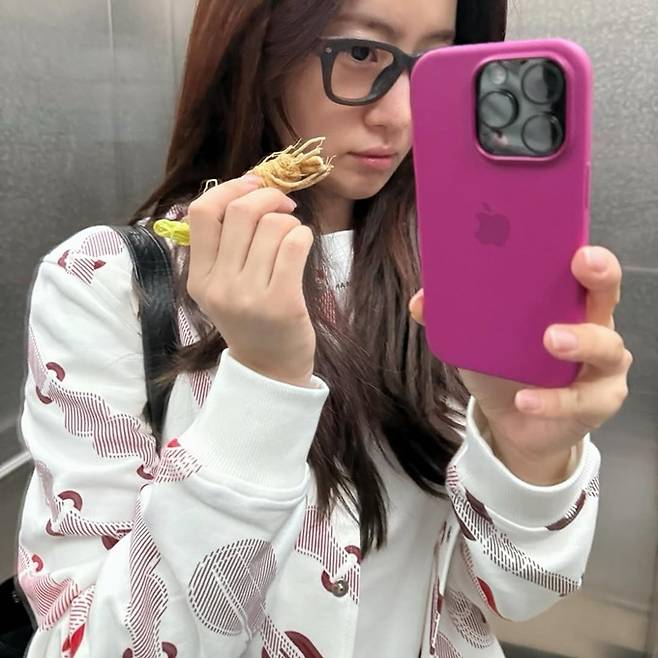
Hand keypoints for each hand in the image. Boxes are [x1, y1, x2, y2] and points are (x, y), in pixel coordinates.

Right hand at [186, 177, 316, 386]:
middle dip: (269, 196)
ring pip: (273, 225)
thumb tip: (250, 187)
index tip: (253, 186)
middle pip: (242, 211)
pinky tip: (303, 246)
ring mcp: (249, 296)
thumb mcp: (221, 287)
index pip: (203, 212)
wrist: (269, 369)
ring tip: (292, 237)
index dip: (231, 188)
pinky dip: (304, 235)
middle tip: (284, 205)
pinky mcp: (282, 303)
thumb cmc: (251, 320)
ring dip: (289, 221)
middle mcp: (219, 286)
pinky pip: (295, 244)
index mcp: (199, 277)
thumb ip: (225, 245)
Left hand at [410, 246, 633, 484]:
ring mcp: (602, 364)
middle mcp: (593, 324)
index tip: (574, 242)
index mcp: (565, 300)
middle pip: (607, 292)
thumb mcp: (476, 338)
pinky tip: (526, 400)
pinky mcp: (598, 401)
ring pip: (607, 346)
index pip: (583, 266)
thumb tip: (420, 302)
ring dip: (580, 341)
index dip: (585, 250)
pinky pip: (580, 400)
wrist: (513, 421)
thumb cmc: (503, 366)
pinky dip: (551, 401)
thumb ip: (452, 316)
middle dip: (599, 274)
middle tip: (581, 264)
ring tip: (551, 339)